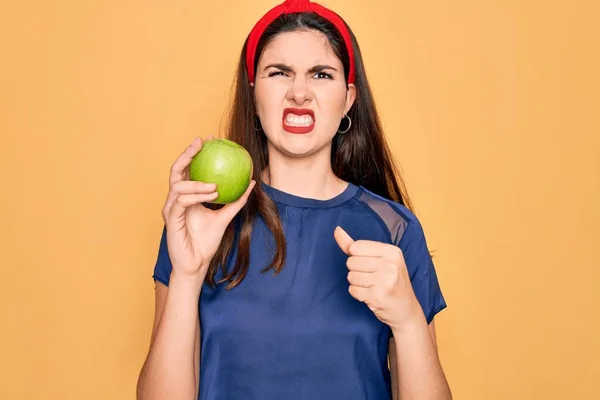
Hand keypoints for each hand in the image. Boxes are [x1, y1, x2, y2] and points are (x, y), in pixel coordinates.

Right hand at [162, 136, 254, 281]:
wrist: (197, 264)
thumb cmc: (207, 242)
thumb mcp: (226, 217)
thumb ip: (236, 200)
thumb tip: (252, 182)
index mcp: (186, 197)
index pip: (188, 170)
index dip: (195, 153)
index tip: (209, 140)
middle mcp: (176, 199)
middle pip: (176, 171)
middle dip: (187, 154)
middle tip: (201, 143)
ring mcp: (171, 208)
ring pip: (178, 185)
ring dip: (198, 183)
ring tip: (215, 185)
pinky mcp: (170, 219)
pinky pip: (181, 201)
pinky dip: (195, 196)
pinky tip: (210, 194)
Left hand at [334, 226, 422, 329]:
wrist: (406, 309)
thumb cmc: (390, 281)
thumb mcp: (379, 259)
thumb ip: (355, 245)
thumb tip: (337, 230)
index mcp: (391, 251)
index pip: (355, 247)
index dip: (357, 257)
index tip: (372, 265)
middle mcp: (390, 264)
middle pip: (351, 262)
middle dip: (357, 271)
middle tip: (373, 278)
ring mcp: (385, 281)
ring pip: (350, 276)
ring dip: (357, 284)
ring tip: (372, 287)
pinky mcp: (377, 296)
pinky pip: (352, 290)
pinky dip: (358, 294)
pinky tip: (371, 295)